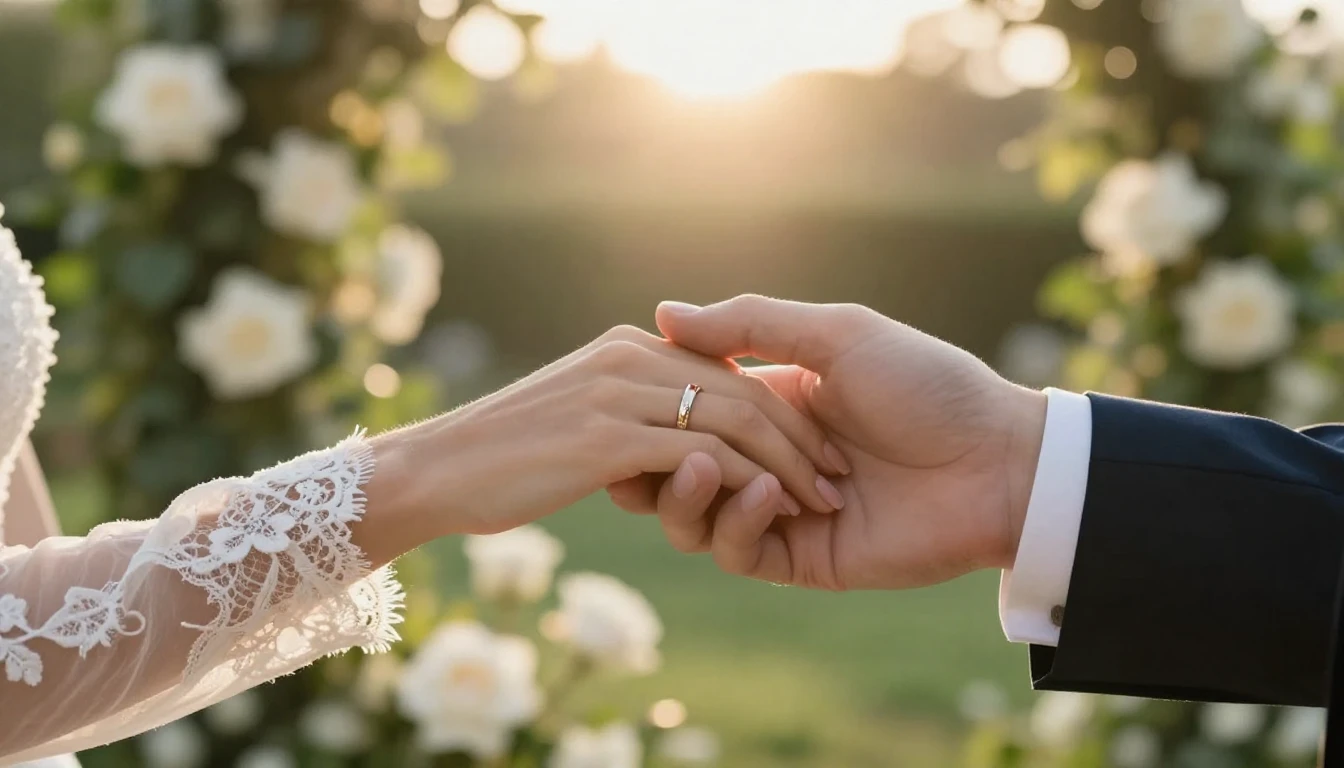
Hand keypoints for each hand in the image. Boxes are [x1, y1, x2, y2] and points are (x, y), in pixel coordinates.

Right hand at [361, 325, 846, 558]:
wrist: (430, 471)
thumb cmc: (498, 448)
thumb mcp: (578, 408)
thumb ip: (638, 392)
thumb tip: (687, 417)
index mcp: (631, 347)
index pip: (729, 372)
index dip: (781, 412)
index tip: (817, 455)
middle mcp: (631, 359)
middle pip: (743, 392)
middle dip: (800, 439)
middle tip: (836, 483)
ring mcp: (618, 398)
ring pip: (730, 423)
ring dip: (783, 465)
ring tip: (817, 502)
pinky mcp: (607, 443)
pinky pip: (697, 457)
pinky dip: (742, 484)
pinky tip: (765, 508)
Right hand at [609, 296, 1046, 590]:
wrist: (996, 462)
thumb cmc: (927, 385)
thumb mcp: (838, 335)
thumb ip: (752, 324)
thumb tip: (664, 313)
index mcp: (769, 401)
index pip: (684, 409)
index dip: (651, 407)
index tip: (621, 396)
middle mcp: (765, 456)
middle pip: (675, 467)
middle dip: (651, 457)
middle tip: (636, 448)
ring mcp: (779, 511)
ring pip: (692, 517)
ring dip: (689, 491)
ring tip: (707, 466)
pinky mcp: (799, 558)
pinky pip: (737, 550)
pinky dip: (736, 522)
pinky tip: (771, 494)